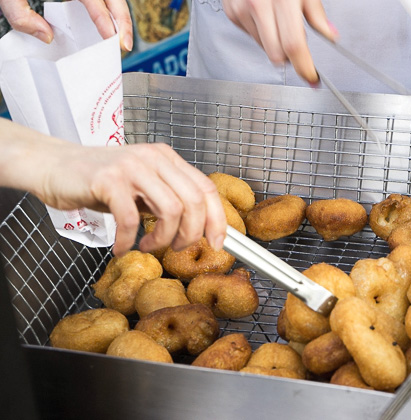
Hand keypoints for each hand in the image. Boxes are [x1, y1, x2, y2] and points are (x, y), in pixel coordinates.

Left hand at [0, 0, 132, 50]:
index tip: (112, 40)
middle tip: (124, 46)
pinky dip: (107, 11)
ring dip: (119, 17)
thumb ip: (20, 14)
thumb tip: (45, 36)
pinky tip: (107, 26)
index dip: (107, 21)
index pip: (96, 0)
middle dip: (124, 21)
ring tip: (120, 39)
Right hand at [0, 119, 226, 255]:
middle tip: (175, 248)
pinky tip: (121, 247)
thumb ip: (168, 199)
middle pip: (194, 201)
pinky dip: (128, 240)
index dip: (217, 219)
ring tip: (148, 247)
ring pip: (171, 211)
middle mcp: (154, 158)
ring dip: (163, 239)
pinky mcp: (108, 180)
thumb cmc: (98, 181)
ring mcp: (132, 167)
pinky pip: (131, 219)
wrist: (54, 165)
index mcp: (167, 158)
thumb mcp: (142, 186)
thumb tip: (199, 228)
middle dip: (191, 234)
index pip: (206, 188)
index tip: (217, 243)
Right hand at [223, 0, 337, 83]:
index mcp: (282, 0)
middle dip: (290, 57)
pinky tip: (264, 16)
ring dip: (275, 43)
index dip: (304, 66)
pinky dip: (261, 33)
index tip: (312, 78)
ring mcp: (241, 10)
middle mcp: (258, 5)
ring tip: (279, 21)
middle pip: (277, 54)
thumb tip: (330, 34)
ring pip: (264, 48)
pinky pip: (251, 36)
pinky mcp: (232, 13)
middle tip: (299, 50)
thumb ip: (316, 13)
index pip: (294, 45)